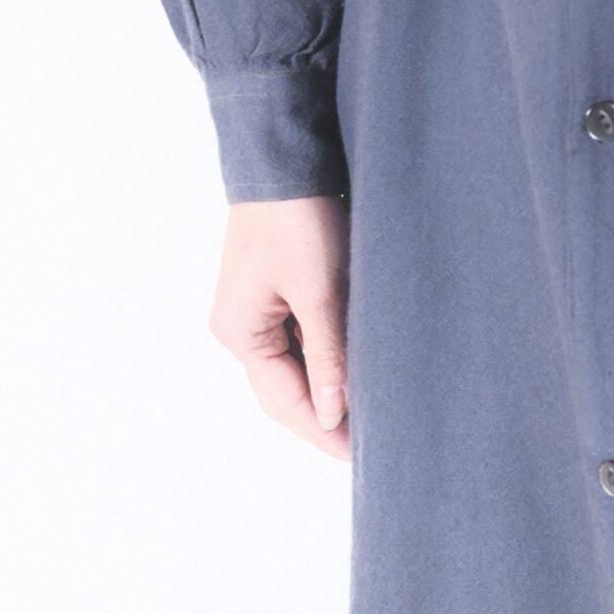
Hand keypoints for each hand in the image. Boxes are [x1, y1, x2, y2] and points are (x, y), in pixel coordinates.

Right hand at [210, 197, 350, 457]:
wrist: (286, 157)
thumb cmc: (298, 220)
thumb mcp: (319, 291)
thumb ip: (328, 355)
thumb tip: (332, 413)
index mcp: (240, 333)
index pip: (284, 402)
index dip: (324, 431)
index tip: (364, 456)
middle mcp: (242, 328)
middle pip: (284, 393)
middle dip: (325, 421)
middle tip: (371, 447)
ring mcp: (258, 312)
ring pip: (296, 370)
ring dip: (329, 392)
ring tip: (373, 417)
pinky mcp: (278, 293)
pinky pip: (303, 342)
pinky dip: (329, 362)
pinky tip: (360, 374)